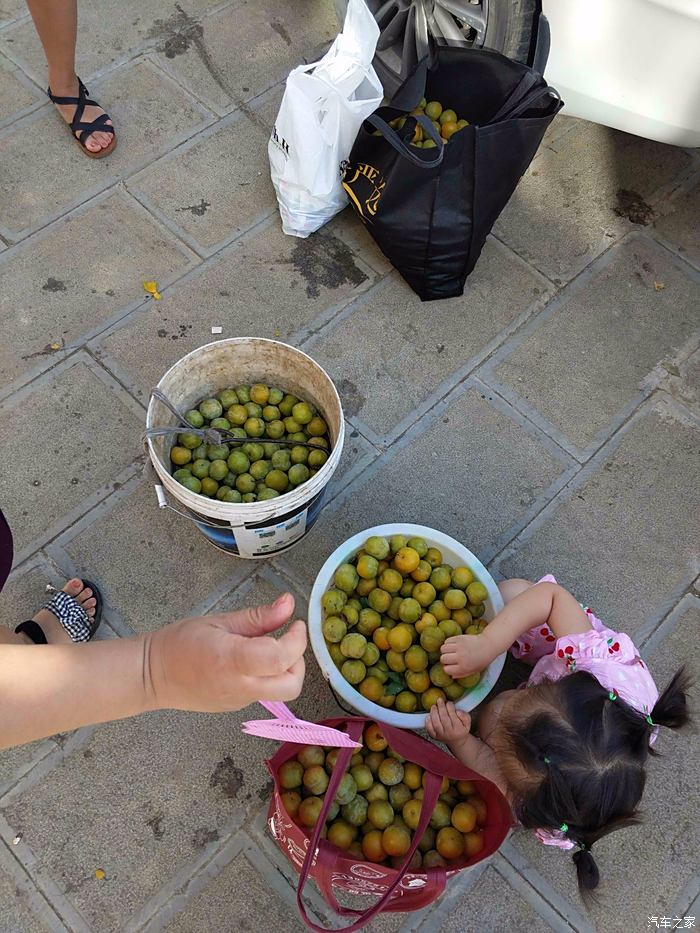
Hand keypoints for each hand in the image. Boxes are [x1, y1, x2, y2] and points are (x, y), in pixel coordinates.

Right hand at [144, 593, 306, 712]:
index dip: (297, 639)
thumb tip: (288, 603)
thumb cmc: (180, 643)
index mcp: (232, 660)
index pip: (280, 657)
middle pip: (291, 686)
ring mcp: (238, 701)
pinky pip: (264, 693)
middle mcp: (239, 686)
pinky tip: (253, 661)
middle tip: (288, 641)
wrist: (151, 676)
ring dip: (286, 670)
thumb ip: (259, 617)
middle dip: (299, 661)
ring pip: (281, 693)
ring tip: (270, 649)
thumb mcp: (220, 621)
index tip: (296, 624)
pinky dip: (269, 677)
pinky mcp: (236, 707)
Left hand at [426, 698, 470, 743]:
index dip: (450, 707)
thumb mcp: (468, 723)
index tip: (449, 702)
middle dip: (441, 707)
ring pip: (436, 724)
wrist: (456, 741)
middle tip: (439, 700)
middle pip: (444, 719)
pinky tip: (428, 715)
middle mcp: (449, 733)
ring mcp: (441, 735)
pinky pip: (430, 730)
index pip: (453, 716)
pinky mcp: (435, 736)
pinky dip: (428, 722)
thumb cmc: (461, 729)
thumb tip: (458, 712)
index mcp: (458, 729)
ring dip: (434, 713)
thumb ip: (465, 716)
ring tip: (434, 706)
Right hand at [440, 633, 493, 677]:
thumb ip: (462, 674)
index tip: (451, 666)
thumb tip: (451, 676)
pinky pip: (447, 641)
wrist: (488, 645)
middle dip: (445, 659)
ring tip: (450, 651)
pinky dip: (448, 643)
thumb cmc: (481, 660)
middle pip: (443, 658)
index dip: (448, 668)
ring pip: (443, 649)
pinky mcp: (459, 638)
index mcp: (464, 667)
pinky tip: (453, 645)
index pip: (446, 669)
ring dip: (445, 650)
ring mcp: (459, 647)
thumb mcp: (473, 670)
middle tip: (450, 658)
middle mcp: (461, 657)